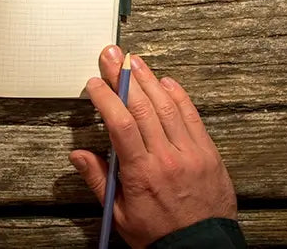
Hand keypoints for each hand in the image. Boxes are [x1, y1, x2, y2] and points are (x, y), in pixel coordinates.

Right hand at [71, 46, 236, 246]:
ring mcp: (190, 152)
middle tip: (112, 56)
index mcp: (141, 173)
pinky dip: (179, 96)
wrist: (200, 247)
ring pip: (167, 106)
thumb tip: (78, 155)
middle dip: (124, 77)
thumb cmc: (159, 234)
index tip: (95, 83)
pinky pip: (192, 116)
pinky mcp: (208, 152)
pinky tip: (166, 82)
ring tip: (135, 61)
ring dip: (149, 80)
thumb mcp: (118, 215)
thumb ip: (99, 180)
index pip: (121, 124)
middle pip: (143, 107)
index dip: (106, 98)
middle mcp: (167, 158)